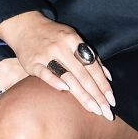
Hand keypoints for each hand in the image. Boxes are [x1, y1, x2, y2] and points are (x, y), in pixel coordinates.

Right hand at [0, 11, 115, 119]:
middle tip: (106, 112)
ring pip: (67, 76)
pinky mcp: (33, 62)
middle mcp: (62, 47)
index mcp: (74, 40)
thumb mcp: (73, 39)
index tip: (111, 100)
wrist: (25, 26)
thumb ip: (90, 57)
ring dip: (82, 95)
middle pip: (82, 74)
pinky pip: (45, 73)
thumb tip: (107, 76)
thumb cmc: (54, 36)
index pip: (92, 66)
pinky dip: (55, 81)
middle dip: (96, 95)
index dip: (103, 84)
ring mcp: (46, 54)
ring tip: (93, 109)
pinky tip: (65, 91)